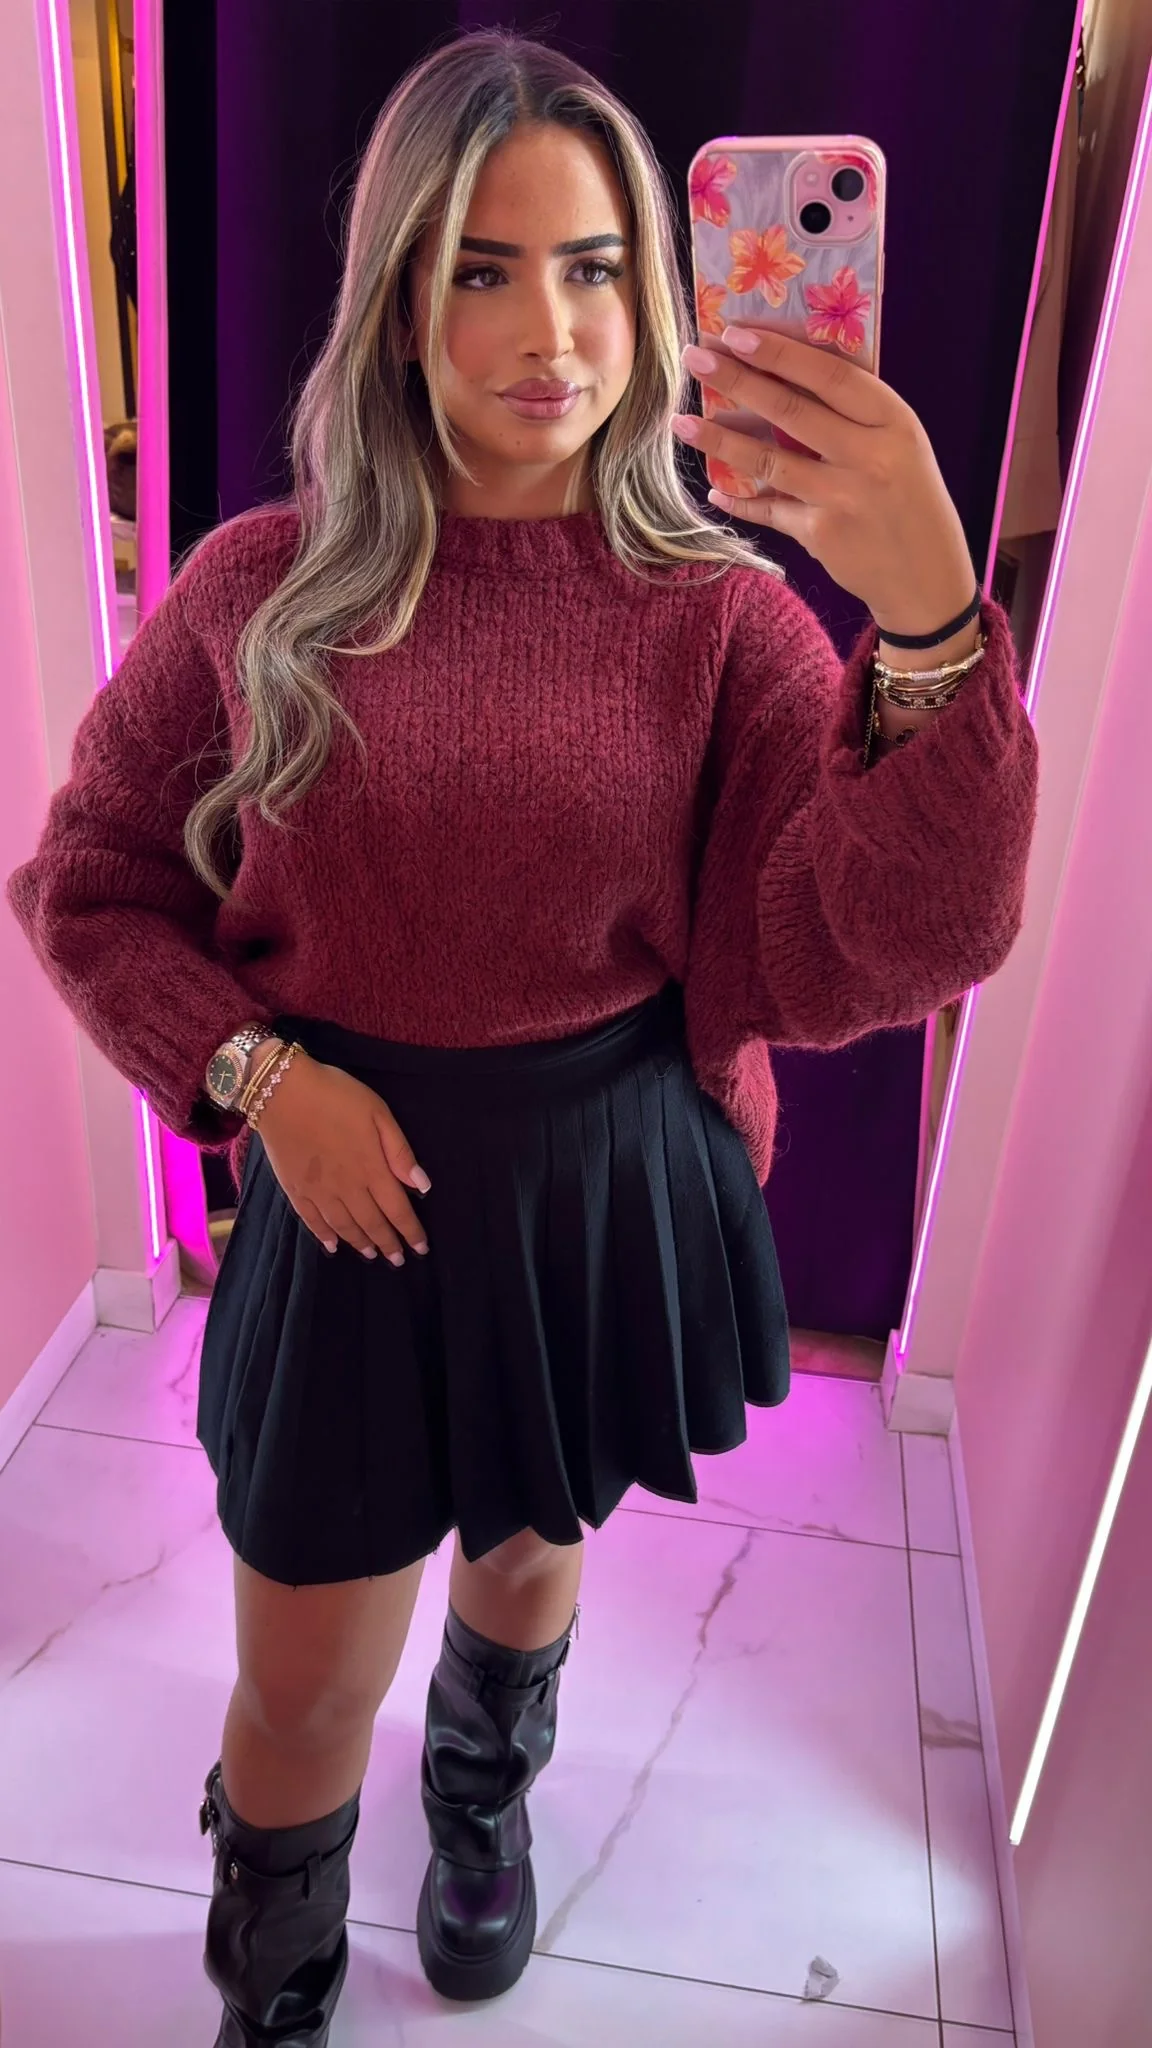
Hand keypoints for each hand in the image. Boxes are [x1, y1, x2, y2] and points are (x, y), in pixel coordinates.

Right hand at [255, 1053, 430, 1264]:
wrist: (281, 1091)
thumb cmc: (336, 1096)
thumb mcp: (378, 1113)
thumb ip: (399, 1152)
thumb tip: (422, 1186)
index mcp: (371, 1169)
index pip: (397, 1209)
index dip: (410, 1231)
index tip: (422, 1248)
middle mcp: (347, 1188)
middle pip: (372, 1224)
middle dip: (389, 1244)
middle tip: (398, 1261)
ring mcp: (319, 1192)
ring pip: (344, 1227)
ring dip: (361, 1243)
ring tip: (372, 1255)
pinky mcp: (295, 1190)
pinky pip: (312, 1221)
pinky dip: (324, 1236)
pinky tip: (333, 1246)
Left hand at [672, 326, 975, 633]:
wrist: (928, 578)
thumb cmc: (912, 499)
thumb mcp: (901, 445)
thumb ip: (856, 414)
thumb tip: (787, 372)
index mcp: (893, 421)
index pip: (830, 374)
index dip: (780, 352)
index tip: (737, 332)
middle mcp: (869, 455)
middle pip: (791, 409)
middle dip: (736, 380)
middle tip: (695, 357)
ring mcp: (842, 497)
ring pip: (769, 460)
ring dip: (720, 439)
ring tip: (681, 422)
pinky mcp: (821, 534)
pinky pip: (770, 509)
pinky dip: (740, 499)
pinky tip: (714, 488)